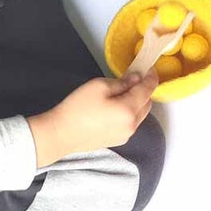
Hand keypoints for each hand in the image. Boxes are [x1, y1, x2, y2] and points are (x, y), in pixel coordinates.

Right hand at [26, 71, 157, 167]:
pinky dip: (129, 113)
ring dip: (137, 102)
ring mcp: (126, 136)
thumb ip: (122, 82)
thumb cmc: (78, 108)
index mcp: (129, 110)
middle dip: (143, 90)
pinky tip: (115, 107)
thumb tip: (135, 79)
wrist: (60, 134)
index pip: (147, 91)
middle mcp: (132, 126)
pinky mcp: (118, 141)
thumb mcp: (99, 86)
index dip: (151, 78)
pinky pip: (131, 123)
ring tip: (122, 93)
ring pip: (140, 115)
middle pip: (147, 104)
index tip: (150, 69)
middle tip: (132, 79)